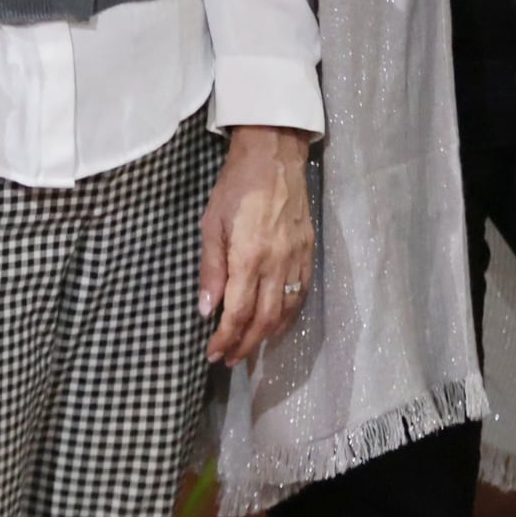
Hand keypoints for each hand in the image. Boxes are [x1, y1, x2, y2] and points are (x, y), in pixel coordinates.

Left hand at [201, 127, 315, 366]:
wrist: (275, 156)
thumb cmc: (235, 187)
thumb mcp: (212, 225)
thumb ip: (211, 270)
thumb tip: (206, 311)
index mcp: (249, 257)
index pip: (238, 313)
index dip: (226, 339)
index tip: (213, 354)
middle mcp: (277, 264)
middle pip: (265, 321)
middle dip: (246, 345)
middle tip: (230, 360)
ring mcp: (297, 260)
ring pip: (286, 312)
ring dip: (267, 336)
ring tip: (250, 348)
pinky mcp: (309, 252)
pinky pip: (301, 295)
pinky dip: (288, 316)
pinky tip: (276, 323)